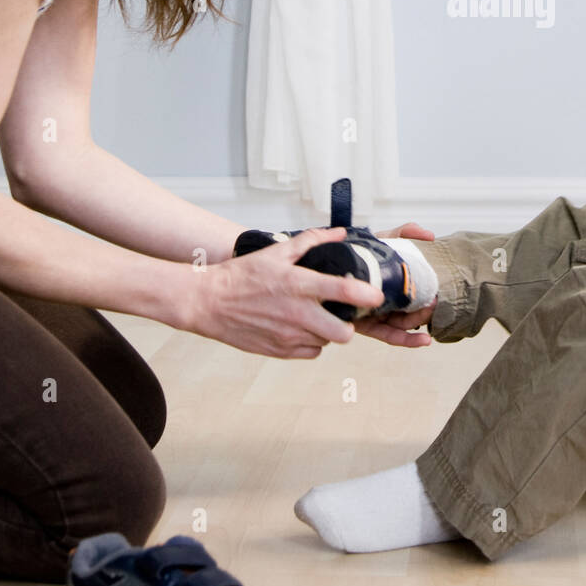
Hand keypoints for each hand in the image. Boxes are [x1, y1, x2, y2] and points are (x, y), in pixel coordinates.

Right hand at [184, 227, 386, 359]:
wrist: (208, 302)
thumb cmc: (242, 275)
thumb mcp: (277, 252)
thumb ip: (312, 241)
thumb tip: (339, 233)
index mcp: (300, 285)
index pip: (346, 291)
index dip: (368, 295)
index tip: (376, 295)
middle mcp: (297, 314)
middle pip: (344, 332)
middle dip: (349, 324)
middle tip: (342, 313)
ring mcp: (288, 336)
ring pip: (327, 342)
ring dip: (327, 331)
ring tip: (315, 316)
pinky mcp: (279, 351)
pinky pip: (311, 352)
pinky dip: (311, 342)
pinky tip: (301, 328)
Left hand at [354, 222, 437, 345]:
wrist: (325, 258)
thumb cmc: (355, 252)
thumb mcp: (382, 239)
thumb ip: (404, 233)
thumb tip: (429, 235)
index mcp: (393, 285)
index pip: (415, 296)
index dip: (427, 299)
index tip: (436, 296)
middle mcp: (386, 301)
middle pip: (411, 312)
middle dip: (424, 311)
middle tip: (431, 303)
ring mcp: (377, 313)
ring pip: (403, 325)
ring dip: (418, 323)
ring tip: (426, 313)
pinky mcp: (366, 324)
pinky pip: (389, 335)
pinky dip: (407, 340)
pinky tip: (424, 341)